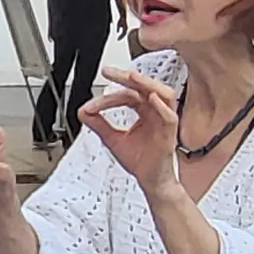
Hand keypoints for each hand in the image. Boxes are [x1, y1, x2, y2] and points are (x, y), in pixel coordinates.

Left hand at [81, 64, 183, 193]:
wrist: (151, 181)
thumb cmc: (140, 161)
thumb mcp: (113, 139)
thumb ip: (99, 124)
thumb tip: (83, 112)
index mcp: (144, 111)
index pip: (127, 95)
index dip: (108, 97)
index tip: (91, 105)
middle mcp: (156, 112)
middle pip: (144, 87)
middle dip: (126, 77)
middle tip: (108, 72)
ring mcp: (164, 120)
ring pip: (163, 94)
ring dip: (147, 84)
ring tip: (132, 77)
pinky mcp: (170, 133)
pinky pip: (170, 116)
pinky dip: (161, 106)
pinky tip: (151, 99)